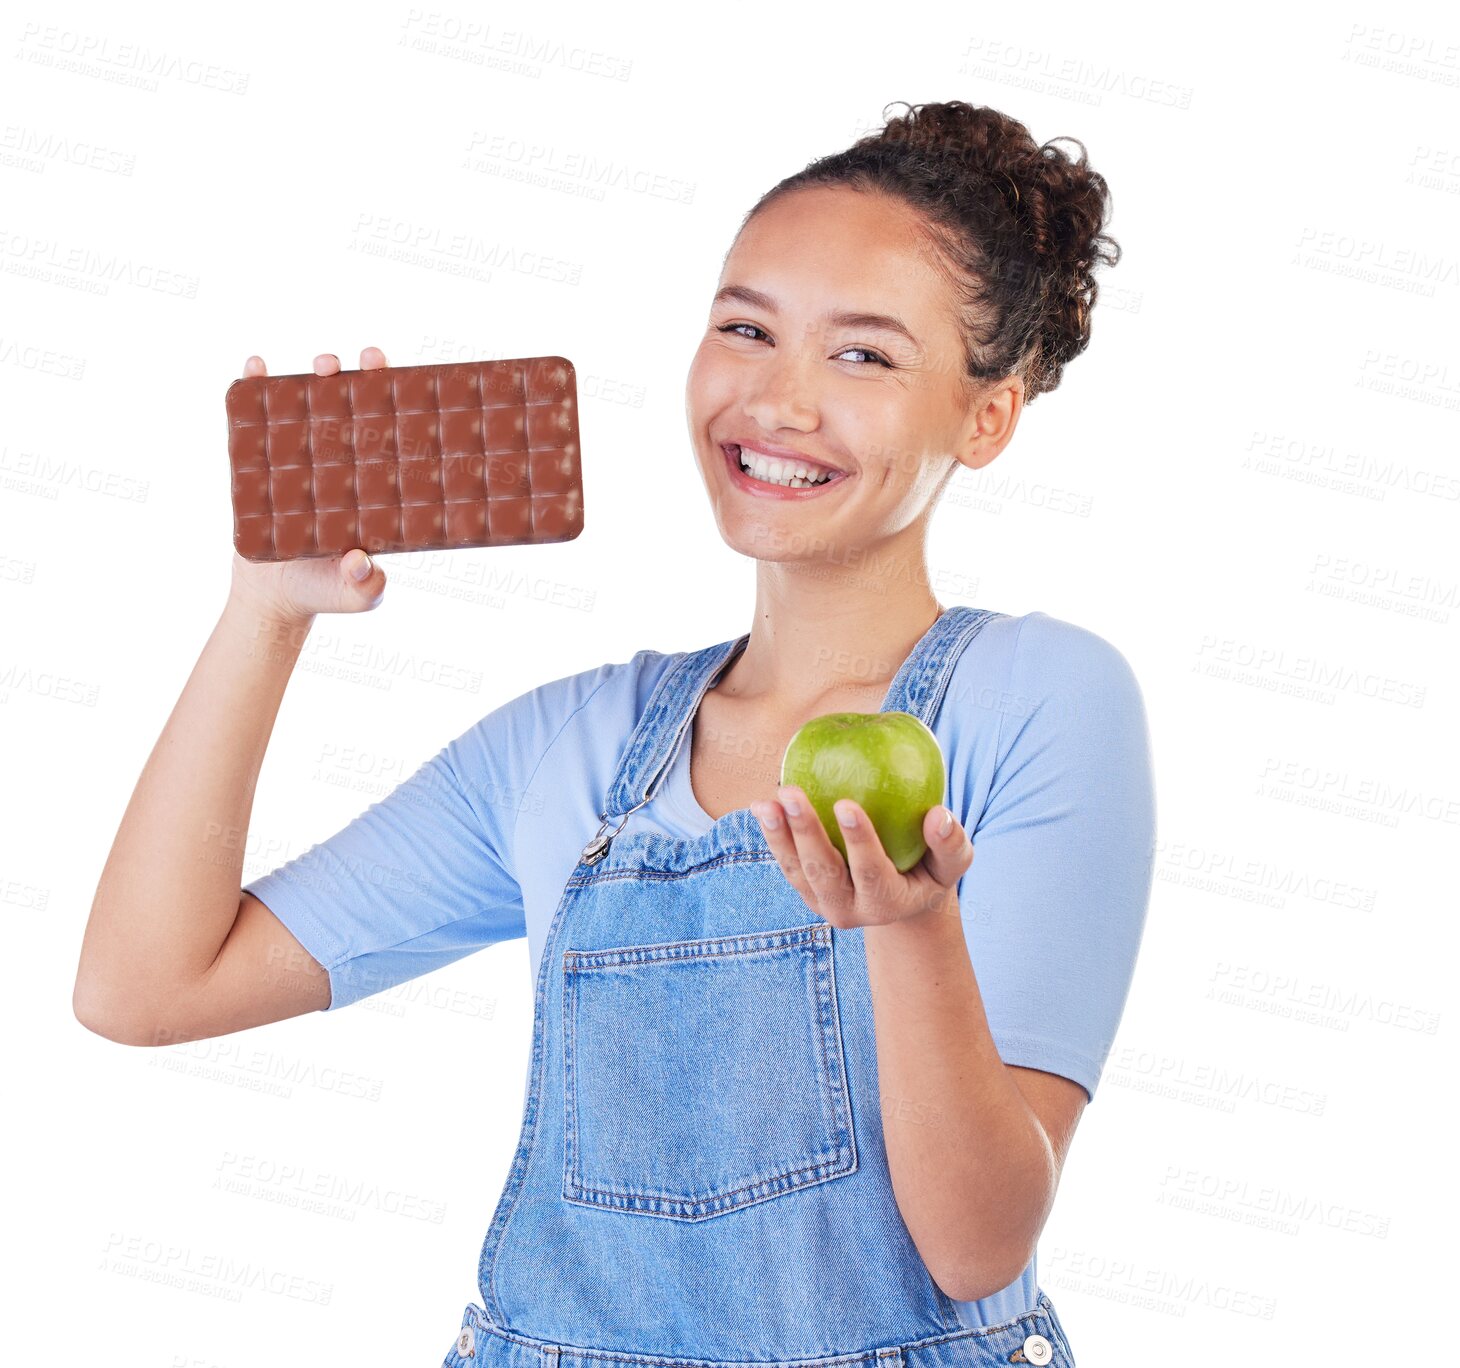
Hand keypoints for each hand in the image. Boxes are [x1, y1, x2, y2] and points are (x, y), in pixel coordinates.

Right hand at [227, 347, 390, 625]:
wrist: (275, 598)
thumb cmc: (328, 592)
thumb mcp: (357, 595)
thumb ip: (367, 585)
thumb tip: (362, 563)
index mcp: (376, 483)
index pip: (394, 434)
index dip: (404, 403)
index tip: (411, 382)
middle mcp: (344, 460)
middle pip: (357, 406)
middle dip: (364, 375)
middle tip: (368, 361)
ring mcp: (304, 455)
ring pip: (311, 403)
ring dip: (317, 374)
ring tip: (323, 365)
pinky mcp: (263, 459)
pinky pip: (257, 418)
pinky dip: (253, 388)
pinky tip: (253, 367)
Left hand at [750, 785, 973, 929]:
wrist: (902, 899)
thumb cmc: (931, 870)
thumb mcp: (952, 863)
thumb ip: (951, 843)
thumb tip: (939, 815)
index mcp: (887, 903)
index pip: (871, 871)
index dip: (858, 840)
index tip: (845, 803)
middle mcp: (849, 910)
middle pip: (822, 871)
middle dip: (804, 832)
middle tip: (791, 792)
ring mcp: (823, 903)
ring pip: (796, 870)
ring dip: (777, 835)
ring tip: (765, 801)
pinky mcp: (806, 891)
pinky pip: (786, 863)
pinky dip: (772, 836)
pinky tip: (761, 805)